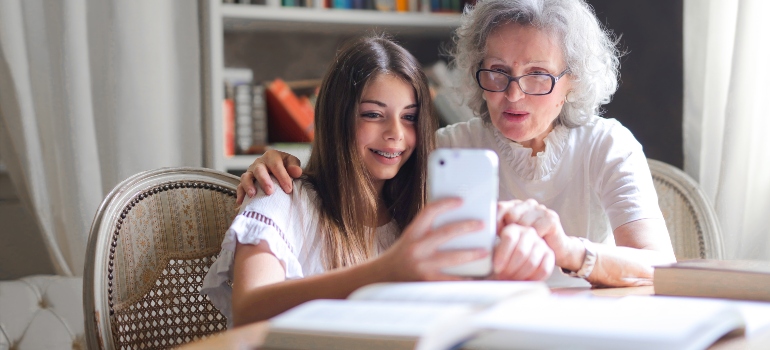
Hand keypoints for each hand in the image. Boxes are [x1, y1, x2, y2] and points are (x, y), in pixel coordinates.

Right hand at [237, 150, 302, 204]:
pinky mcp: (245, 181)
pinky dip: (240, 194)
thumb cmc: (284, 166)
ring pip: (246, 177)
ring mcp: (250, 172)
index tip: (288, 189)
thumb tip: (297, 172)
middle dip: (264, 181)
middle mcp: (259, 163)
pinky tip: (241, 202)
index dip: (282, 177)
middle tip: (270, 192)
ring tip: (253, 195)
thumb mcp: (291, 162)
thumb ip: (294, 166)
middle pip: (259, 170)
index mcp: (271, 156)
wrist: (275, 168)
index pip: (276, 165)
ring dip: (248, 186)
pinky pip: (240, 187)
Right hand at [375, 198, 489, 281]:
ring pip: (452, 257)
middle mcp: (416, 247)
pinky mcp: (427, 281)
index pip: (429, 211)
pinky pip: (451, 279)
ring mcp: (422, 265)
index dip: (446, 204)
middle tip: (482, 224)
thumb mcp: (409, 238)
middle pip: (446, 233)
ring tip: (484, 251)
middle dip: (467, 227)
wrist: (381, 278)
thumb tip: (453, 222)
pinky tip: (476, 276)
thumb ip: (427, 231)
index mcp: (412, 233)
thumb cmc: (400, 256)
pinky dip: (464, 278)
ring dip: (471, 254)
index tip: (461, 201)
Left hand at [491, 223, 553, 280]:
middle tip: (503, 277)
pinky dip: (533, 278)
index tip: (497, 268)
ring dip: (520, 275)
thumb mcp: (492, 253)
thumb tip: (483, 257)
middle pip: (521, 251)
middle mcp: (528, 233)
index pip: (509, 238)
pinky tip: (524, 281)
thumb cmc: (500, 259)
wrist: (515, 263)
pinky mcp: (549, 254)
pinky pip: (544, 269)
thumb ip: (489, 253)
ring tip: (511, 280)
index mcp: (512, 229)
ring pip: (532, 261)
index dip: (502, 255)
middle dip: (510, 268)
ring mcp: (540, 243)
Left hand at [497, 199, 579, 269]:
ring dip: (523, 238)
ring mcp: (540, 210)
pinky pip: (536, 229)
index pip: (500, 207)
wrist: (558, 251)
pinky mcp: (551, 218)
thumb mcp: (513, 236)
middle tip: (513, 244)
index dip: (495, 221)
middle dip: (510, 231)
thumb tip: (483, 231)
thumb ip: (500, 230)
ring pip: (523, 223)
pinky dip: (535, 240)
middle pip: (511, 215)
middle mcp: (528, 204)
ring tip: (526, 245)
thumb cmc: (531, 245)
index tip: (495, 235)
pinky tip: (537, 243)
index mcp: (516, 206)